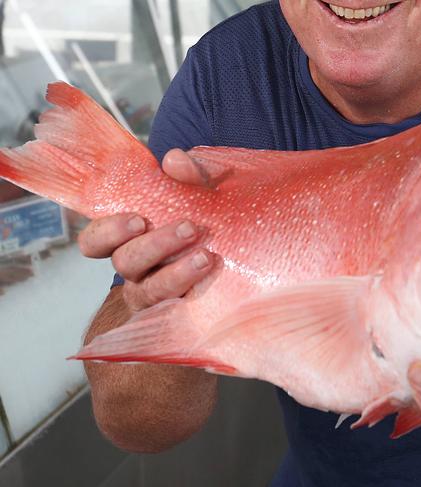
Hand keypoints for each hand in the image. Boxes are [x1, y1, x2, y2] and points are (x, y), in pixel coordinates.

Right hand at [78, 149, 220, 311]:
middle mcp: (135, 268)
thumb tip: (174, 160)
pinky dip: (193, 294)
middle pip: (125, 262)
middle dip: (155, 245)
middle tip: (188, 228)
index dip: (107, 233)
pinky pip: (176, 310)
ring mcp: (155, 292)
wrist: (237, 248)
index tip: (137, 219)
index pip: (94, 242)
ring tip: (206, 256)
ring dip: (178, 273)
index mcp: (126, 238)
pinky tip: (212, 280)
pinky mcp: (179, 309)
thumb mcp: (198, 190)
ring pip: (151, 289)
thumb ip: (187, 175)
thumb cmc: (202, 215)